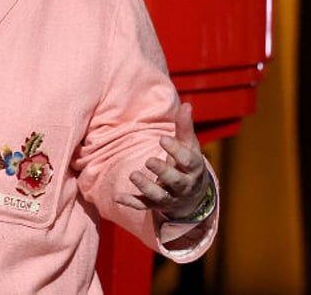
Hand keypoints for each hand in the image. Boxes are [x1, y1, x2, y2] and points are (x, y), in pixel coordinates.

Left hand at [118, 102, 209, 218]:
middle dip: (163, 172)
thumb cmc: (187, 163)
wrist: (192, 197)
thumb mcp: (189, 146)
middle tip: (148, 160)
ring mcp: (169, 197)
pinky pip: (144, 206)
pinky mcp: (156, 205)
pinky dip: (132, 202)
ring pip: (159, 196)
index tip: (163, 139)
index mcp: (193, 168)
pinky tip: (118, 197)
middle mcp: (183, 185)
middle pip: (175, 181)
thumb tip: (186, 105)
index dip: (176, 151)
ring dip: (146, 187)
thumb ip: (185, 127)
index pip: (187, 161)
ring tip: (133, 175)